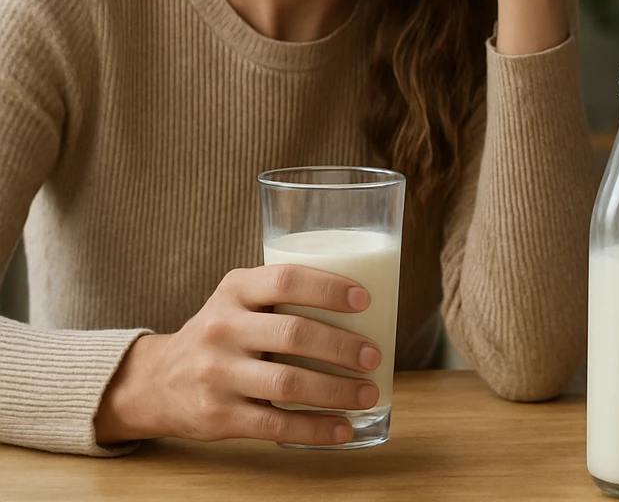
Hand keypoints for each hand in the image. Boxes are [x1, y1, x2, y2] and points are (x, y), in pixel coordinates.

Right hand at [94, 266, 383, 446]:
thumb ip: (283, 297)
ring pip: (288, 383)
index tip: (365, 301)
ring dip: (337, 390)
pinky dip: (315, 428)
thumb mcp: (239, 301)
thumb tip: (364, 311)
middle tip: (374, 356)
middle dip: (343, 347)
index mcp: (235, 290)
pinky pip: (275, 424)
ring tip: (368, 393)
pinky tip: (342, 428)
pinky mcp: (217, 415)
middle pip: (294, 334)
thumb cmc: (221, 334)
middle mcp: (222, 328)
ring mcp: (217, 373)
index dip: (329, 288)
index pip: (287, 280)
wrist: (154, 381)